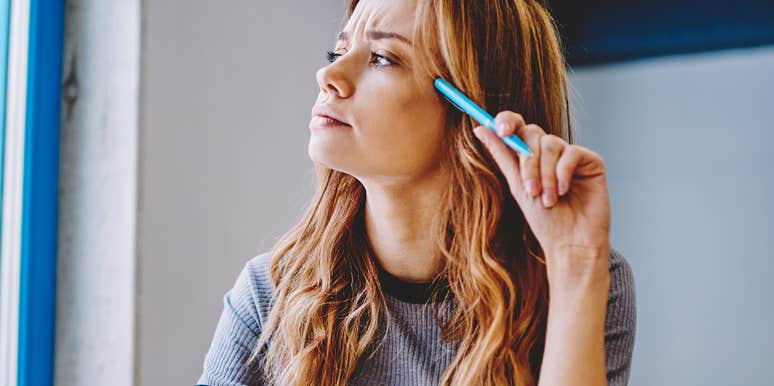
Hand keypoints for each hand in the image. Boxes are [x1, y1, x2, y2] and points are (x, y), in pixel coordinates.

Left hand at [473, 111, 610, 278]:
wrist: (570, 242)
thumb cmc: (544, 219)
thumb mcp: (516, 185)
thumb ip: (501, 155)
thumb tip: (480, 128)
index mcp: (530, 155)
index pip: (517, 125)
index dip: (508, 121)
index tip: (502, 129)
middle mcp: (549, 152)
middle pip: (532, 133)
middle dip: (528, 163)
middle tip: (531, 190)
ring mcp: (570, 155)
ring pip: (551, 143)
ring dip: (545, 174)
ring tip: (548, 200)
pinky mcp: (591, 161)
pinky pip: (572, 152)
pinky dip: (563, 173)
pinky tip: (564, 192)